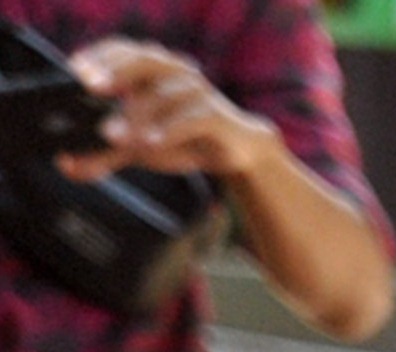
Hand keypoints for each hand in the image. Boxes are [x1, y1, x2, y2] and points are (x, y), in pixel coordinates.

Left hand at [63, 41, 275, 180]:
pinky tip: (150, 144)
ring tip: (114, 136)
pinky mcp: (217, 117)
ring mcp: (198, 93)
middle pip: (144, 60)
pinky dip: (169, 130)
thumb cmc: (184, 138)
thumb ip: (103, 154)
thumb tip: (67, 166)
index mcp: (151, 69)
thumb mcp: (137, 146)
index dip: (99, 57)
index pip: (121, 50)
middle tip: (92, 86)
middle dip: (116, 70)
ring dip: (137, 114)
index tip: (76, 71)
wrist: (237, 150)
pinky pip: (193, 118)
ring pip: (165, 94)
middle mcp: (174, 73)